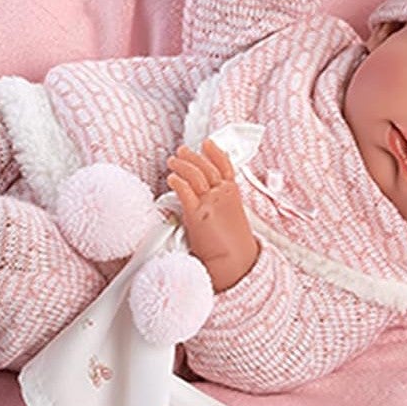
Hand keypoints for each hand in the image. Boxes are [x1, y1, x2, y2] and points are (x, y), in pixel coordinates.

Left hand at [166, 139, 259, 292]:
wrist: (234, 262)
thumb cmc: (231, 245)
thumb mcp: (229, 217)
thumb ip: (217, 204)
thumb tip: (201, 200)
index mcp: (232, 194)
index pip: (225, 166)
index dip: (215, 152)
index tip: (207, 143)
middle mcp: (222, 194)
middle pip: (206, 167)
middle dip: (193, 156)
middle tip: (182, 150)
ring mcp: (210, 203)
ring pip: (195, 175)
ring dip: (182, 165)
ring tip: (172, 161)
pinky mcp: (197, 215)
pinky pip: (185, 191)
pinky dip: (178, 181)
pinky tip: (171, 178)